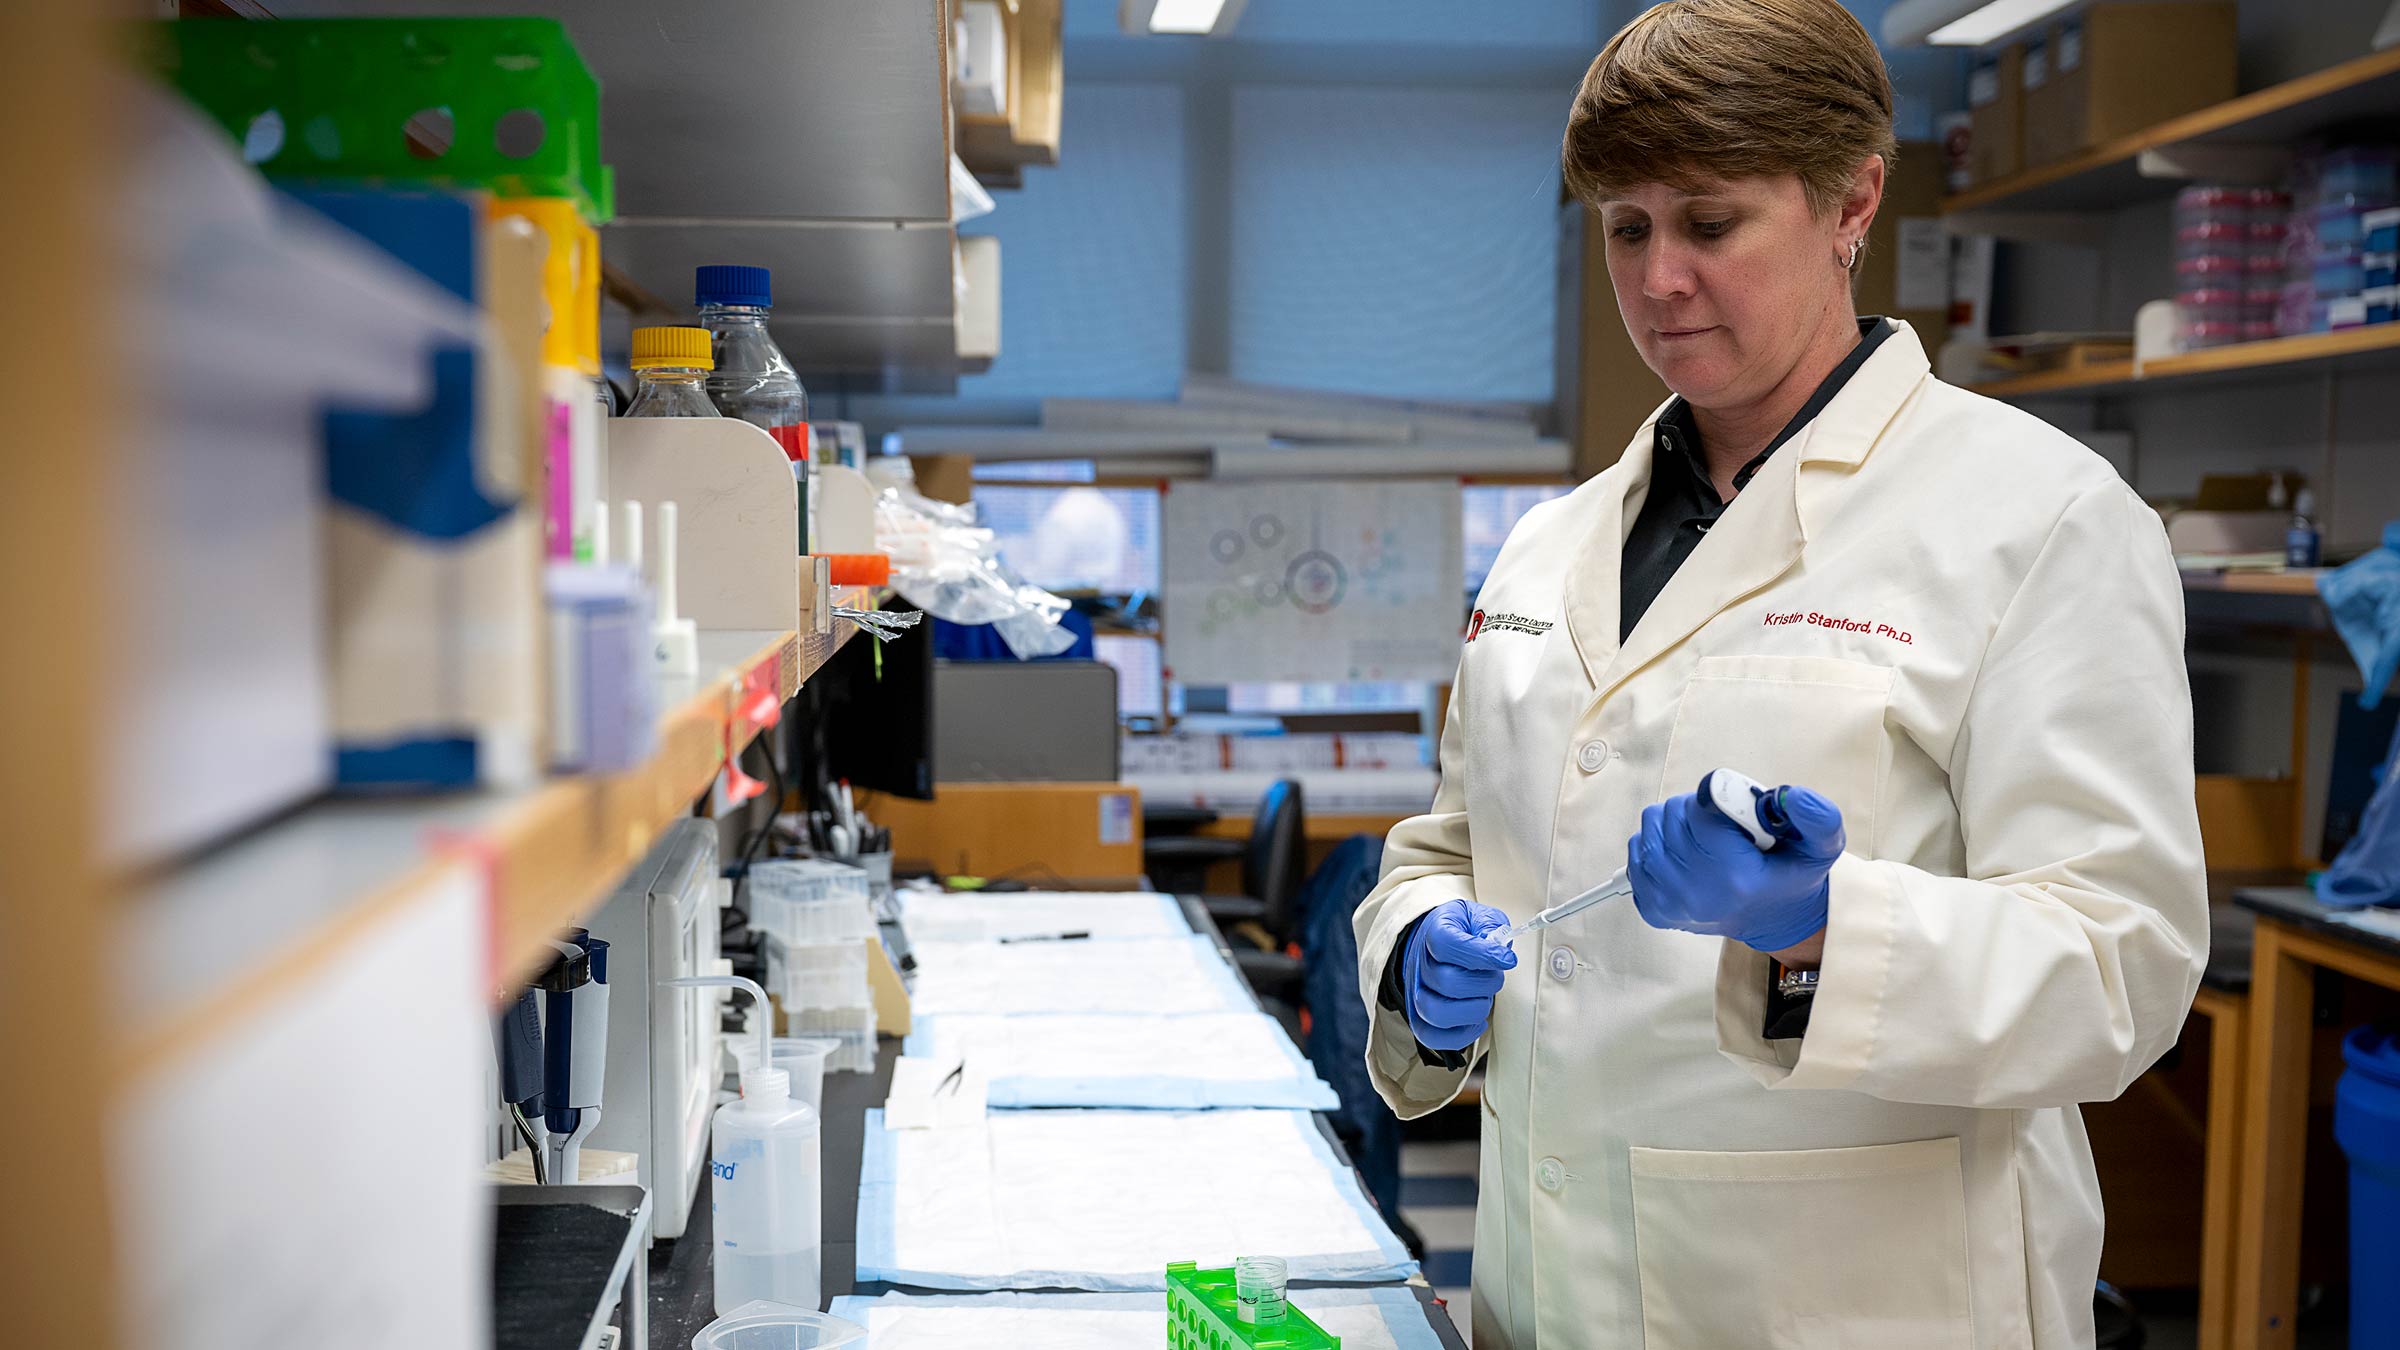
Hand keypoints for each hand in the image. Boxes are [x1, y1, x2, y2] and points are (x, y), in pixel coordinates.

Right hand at [1400, 899, 1517, 1051]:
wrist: (1432, 942)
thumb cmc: (1461, 932)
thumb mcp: (1479, 917)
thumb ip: (1492, 928)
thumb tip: (1499, 949)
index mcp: (1434, 932)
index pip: (1447, 943)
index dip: (1482, 954)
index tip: (1506, 959)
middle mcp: (1420, 963)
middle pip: (1447, 982)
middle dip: (1484, 984)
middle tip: (1494, 978)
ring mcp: (1417, 992)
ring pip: (1437, 1013)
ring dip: (1473, 1010)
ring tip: (1484, 998)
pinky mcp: (1420, 1016)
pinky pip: (1431, 1036)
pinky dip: (1460, 1035)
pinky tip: (1476, 1021)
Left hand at [1627, 780, 1844, 952]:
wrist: (1772, 919)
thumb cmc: (1788, 879)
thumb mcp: (1821, 847)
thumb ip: (1818, 817)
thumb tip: (1791, 795)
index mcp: (1734, 878)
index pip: (1699, 811)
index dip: (1715, 800)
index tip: (1732, 810)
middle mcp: (1695, 894)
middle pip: (1671, 816)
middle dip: (1695, 809)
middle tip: (1720, 823)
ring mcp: (1669, 903)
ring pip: (1650, 829)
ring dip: (1673, 822)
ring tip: (1703, 836)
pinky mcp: (1652, 908)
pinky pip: (1637, 853)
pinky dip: (1656, 843)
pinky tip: (1685, 853)